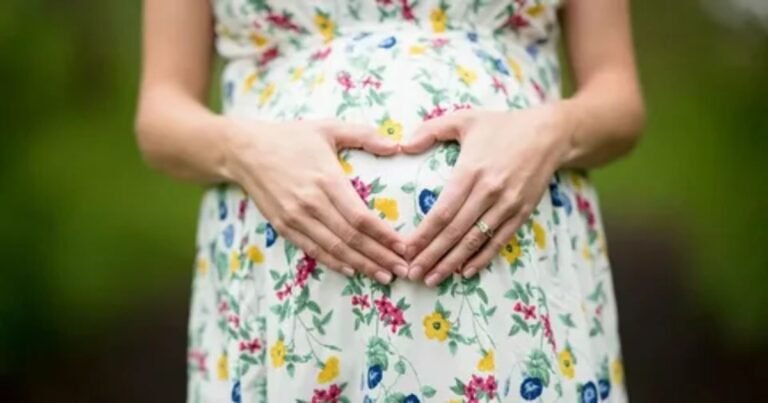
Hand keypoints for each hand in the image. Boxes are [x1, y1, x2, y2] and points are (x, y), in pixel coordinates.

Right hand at [225, 118, 408, 282]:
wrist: (244, 150)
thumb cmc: (290, 137)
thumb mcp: (328, 127)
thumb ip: (364, 135)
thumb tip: (396, 146)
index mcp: (326, 179)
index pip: (360, 216)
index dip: (384, 236)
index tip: (404, 247)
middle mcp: (311, 203)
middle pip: (351, 238)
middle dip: (379, 256)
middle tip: (403, 270)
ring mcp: (295, 218)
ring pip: (334, 249)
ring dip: (361, 265)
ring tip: (384, 276)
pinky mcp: (283, 226)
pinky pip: (313, 250)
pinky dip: (334, 263)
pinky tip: (352, 271)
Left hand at [400, 105, 571, 286]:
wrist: (549, 133)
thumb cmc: (502, 126)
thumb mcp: (464, 119)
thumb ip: (430, 130)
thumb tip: (401, 146)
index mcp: (471, 171)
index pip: (442, 211)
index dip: (423, 234)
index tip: (406, 250)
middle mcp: (489, 192)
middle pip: (455, 232)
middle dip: (431, 255)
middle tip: (412, 273)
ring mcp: (507, 205)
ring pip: (474, 241)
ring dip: (452, 263)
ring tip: (432, 279)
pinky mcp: (522, 213)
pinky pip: (498, 241)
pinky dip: (481, 259)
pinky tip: (465, 272)